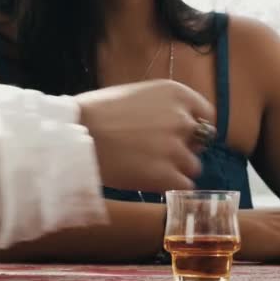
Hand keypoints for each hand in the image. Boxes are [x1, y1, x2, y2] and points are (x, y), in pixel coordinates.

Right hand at [75, 80, 214, 191]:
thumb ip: (165, 108)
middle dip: (184, 148)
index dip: (194, 128)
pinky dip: (171, 186)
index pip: (207, 115)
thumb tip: (185, 125)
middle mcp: (182, 119)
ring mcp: (175, 148)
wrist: (72, 135)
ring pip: (193, 166)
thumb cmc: (97, 112)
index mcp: (176, 93)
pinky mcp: (166, 175)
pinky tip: (152, 182)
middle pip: (200, 142)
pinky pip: (185, 186)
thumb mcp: (138, 95)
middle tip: (157, 152)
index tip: (182, 136)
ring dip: (177, 169)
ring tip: (150, 168)